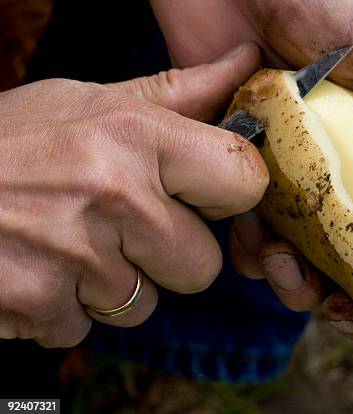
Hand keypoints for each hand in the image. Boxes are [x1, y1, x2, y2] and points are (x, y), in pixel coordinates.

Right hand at [0, 44, 266, 346]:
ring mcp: (78, 256)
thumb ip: (177, 94)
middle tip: (120, 226)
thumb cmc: (10, 141)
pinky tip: (39, 267)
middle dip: (168, 255)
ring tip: (69, 243)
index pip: (245, 181)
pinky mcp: (41, 304)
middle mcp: (116, 195)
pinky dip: (66, 308)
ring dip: (114, 285)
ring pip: (146, 304)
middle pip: (203, 265)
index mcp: (136, 135)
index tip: (203, 194)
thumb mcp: (89, 101)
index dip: (229, 195)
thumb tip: (245, 62)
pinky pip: (88, 327)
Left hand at [150, 0, 352, 340]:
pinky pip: (241, 219)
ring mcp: (286, 162)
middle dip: (340, 289)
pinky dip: (244, 244)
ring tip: (283, 273)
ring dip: (289, 275)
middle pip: (347, 245)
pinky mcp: (238, 156)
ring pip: (293, 244)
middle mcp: (338, 160)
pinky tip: (249, 246)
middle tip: (331, 306)